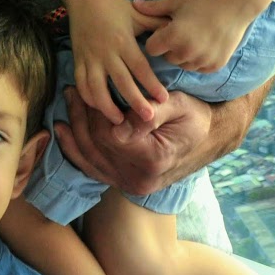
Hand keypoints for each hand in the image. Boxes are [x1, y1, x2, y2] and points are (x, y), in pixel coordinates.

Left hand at [54, 84, 215, 196]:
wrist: (210, 139)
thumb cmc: (196, 116)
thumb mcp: (180, 105)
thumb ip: (150, 112)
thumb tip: (120, 125)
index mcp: (153, 160)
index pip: (109, 136)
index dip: (94, 112)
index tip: (87, 88)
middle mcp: (138, 180)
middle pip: (96, 147)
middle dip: (80, 117)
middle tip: (72, 90)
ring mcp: (130, 185)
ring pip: (89, 159)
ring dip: (73, 132)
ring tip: (68, 105)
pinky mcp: (124, 183)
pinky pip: (92, 169)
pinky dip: (75, 151)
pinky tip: (64, 132)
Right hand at [65, 0, 169, 123]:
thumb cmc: (116, 6)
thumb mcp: (139, 14)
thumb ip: (158, 25)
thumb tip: (179, 31)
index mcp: (123, 41)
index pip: (139, 68)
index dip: (151, 84)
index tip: (163, 98)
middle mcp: (106, 52)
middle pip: (121, 82)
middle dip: (135, 102)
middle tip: (148, 118)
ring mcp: (89, 58)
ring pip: (96, 88)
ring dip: (107, 107)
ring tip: (119, 121)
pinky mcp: (77, 59)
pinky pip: (81, 83)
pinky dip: (87, 98)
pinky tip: (97, 107)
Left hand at [135, 0, 256, 72]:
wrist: (236, 3)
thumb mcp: (177, 1)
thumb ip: (153, 8)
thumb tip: (133, 4)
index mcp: (173, 36)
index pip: (151, 49)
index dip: (157, 38)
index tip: (166, 29)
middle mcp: (186, 52)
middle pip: (167, 58)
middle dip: (170, 47)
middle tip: (183, 31)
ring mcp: (202, 61)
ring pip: (183, 64)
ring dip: (184, 54)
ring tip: (195, 36)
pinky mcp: (214, 66)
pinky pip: (199, 68)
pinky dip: (199, 59)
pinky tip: (206, 43)